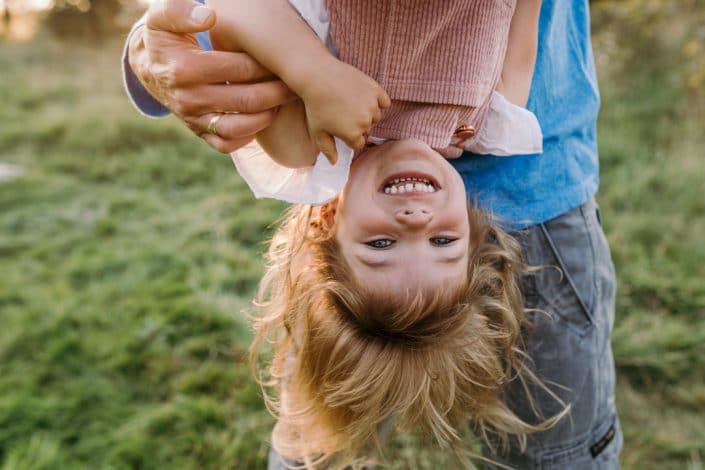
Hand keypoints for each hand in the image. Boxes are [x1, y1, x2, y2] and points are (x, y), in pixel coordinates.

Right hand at [128, 0, 295, 152]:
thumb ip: (181, 10)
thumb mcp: (163, 16)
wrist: (148, 65)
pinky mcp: (197, 132)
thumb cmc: (165, 35)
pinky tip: (261, 117)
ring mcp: (193, 119)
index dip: (265, 63)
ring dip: (268, 116)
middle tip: (294, 82)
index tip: (282, 58)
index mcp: (184, 69)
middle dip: (276, 91)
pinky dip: (247, 136)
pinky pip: (226, 144)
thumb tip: (208, 16)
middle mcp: (188, 99)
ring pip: (239, 127)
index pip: (239, 68)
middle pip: (246, 100)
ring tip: (283, 101)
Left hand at [299, 59, 390, 163]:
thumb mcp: (317, 131)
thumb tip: (334, 163)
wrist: (317, 75)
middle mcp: (365, 122)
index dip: (349, 136)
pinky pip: (384, 101)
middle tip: (343, 112)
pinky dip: (379, 101)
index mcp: (352, 135)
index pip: (358, 143)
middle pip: (367, 129)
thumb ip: (327, 149)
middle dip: (358, 125)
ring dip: (367, 113)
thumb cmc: (315, 105)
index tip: (341, 127)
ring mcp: (372, 105)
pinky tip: (366, 97)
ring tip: (351, 103)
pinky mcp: (376, 89)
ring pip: (376, 116)